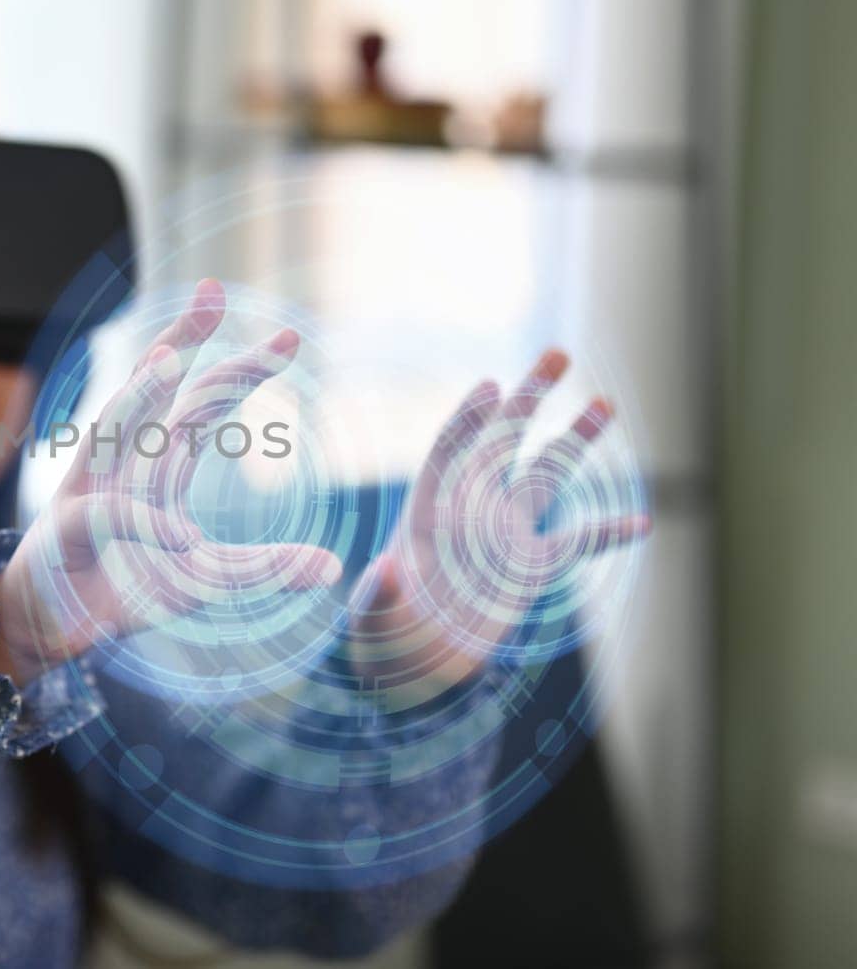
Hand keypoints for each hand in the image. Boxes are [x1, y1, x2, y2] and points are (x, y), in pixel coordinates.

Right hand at [0, 279, 342, 684]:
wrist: (48, 629)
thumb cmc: (120, 590)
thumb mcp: (205, 582)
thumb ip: (262, 569)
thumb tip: (332, 565)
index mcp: (155, 465)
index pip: (201, 402)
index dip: (239, 368)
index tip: (289, 339)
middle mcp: (122, 464)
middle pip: (153, 389)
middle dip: (184, 338)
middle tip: (216, 291)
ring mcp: (91, 491)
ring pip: (114, 429)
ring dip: (139, 393)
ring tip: (169, 357)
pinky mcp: (69, 532)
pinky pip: (109, 518)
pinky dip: (144, 523)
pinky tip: (181, 537)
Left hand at [347, 349, 649, 698]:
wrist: (414, 658)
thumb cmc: (382, 628)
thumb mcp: (373, 608)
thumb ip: (378, 590)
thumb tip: (386, 572)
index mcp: (428, 506)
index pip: (450, 449)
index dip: (469, 419)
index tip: (490, 388)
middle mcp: (470, 507)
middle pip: (504, 441)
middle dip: (529, 399)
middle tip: (558, 355)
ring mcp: (505, 532)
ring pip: (546, 474)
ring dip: (574, 440)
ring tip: (603, 405)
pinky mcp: (531, 565)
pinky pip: (576, 542)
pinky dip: (606, 532)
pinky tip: (641, 522)